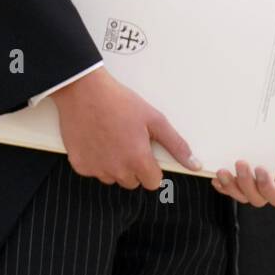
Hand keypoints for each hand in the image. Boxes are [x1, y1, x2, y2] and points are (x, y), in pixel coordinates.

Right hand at [53, 65, 200, 190]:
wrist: (84, 92)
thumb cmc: (120, 102)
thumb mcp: (154, 119)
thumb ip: (176, 145)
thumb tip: (195, 165)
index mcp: (137, 159)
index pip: (153, 182)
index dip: (153, 168)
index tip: (146, 152)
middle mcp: (116, 170)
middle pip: (133, 182)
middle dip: (134, 167)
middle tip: (129, 142)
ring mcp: (96, 169)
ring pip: (113, 178)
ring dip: (115, 166)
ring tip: (112, 139)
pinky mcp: (80, 166)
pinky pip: (94, 171)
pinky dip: (96, 161)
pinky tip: (97, 141)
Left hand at [212, 92, 274, 207]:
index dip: (269, 189)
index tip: (260, 169)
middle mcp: (272, 181)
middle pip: (258, 198)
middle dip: (247, 184)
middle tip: (239, 162)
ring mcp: (255, 179)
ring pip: (242, 195)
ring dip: (231, 187)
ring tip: (222, 171)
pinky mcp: (241, 173)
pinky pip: (230, 188)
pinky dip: (223, 185)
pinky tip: (217, 176)